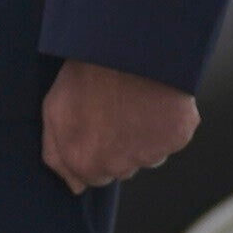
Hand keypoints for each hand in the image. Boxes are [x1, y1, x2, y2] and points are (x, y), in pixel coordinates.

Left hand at [40, 61, 202, 193]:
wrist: (127, 46)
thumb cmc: (87, 73)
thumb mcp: (55, 109)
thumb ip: (57, 154)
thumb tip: (75, 187)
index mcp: (85, 163)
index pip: (93, 177)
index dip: (96, 150)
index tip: (99, 125)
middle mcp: (118, 167)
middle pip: (123, 168)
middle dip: (120, 146)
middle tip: (117, 108)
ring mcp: (151, 154)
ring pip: (151, 154)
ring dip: (146, 134)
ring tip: (136, 98)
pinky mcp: (177, 137)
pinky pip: (175, 135)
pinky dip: (169, 120)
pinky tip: (157, 96)